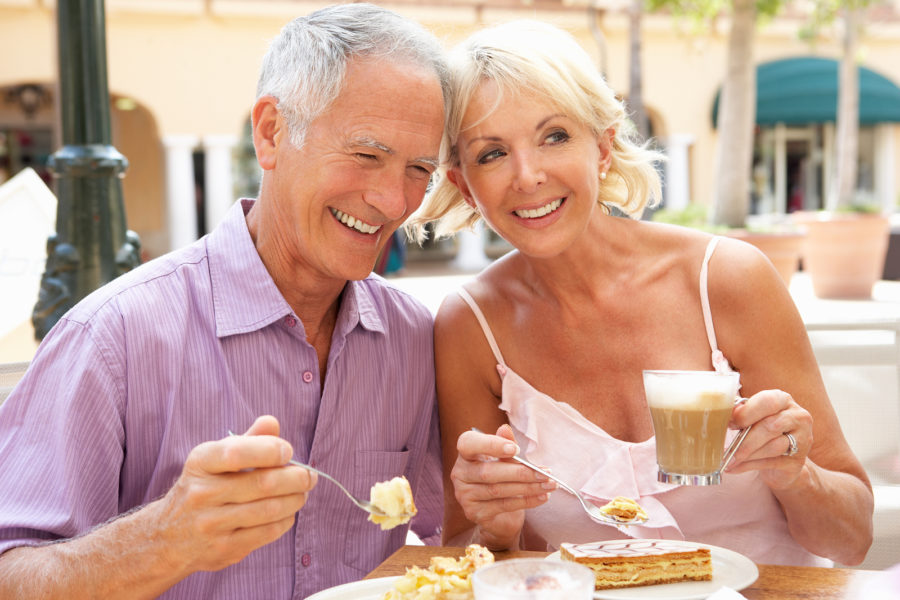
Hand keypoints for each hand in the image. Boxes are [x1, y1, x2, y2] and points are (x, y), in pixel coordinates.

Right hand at [151, 415, 314, 573]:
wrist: (167, 537)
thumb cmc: (204, 487)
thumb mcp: (215, 458)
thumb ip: (247, 440)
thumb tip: (272, 422)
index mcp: (201, 463)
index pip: (236, 452)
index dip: (270, 450)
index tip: (288, 451)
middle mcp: (202, 494)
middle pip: (262, 484)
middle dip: (296, 478)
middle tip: (310, 476)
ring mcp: (211, 525)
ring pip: (268, 510)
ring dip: (295, 499)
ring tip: (303, 492)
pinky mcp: (223, 549)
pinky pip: (266, 533)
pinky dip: (285, 520)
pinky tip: (288, 512)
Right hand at [450, 424, 554, 546]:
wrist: (498, 513)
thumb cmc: (502, 477)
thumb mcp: (505, 458)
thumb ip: (505, 444)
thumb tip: (505, 429)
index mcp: (466, 454)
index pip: (468, 444)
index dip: (491, 445)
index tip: (516, 449)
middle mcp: (460, 474)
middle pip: (488, 472)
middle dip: (520, 473)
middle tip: (544, 473)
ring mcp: (465, 495)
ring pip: (498, 490)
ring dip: (528, 487)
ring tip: (548, 484)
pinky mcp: (474, 513)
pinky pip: (503, 505)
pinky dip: (526, 501)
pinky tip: (542, 497)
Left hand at [726, 390, 812, 488]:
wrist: (781, 460)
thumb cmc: (762, 432)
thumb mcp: (752, 418)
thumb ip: (741, 413)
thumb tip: (726, 414)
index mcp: (782, 400)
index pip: (767, 401)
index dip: (747, 413)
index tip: (730, 423)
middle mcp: (797, 417)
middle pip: (771, 426)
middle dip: (747, 438)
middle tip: (729, 447)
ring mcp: (802, 439)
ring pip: (774, 446)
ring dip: (748, 454)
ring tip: (730, 459)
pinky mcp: (798, 461)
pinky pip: (772, 463)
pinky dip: (749, 465)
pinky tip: (734, 467)